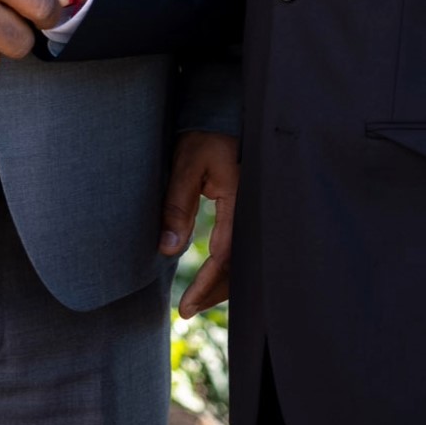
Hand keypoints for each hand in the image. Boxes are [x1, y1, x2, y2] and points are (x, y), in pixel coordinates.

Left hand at [159, 131, 238, 316]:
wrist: (225, 114)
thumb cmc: (204, 136)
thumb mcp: (185, 166)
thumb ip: (177, 205)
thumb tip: (168, 249)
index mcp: (241, 200)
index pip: (224, 256)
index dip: (205, 285)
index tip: (186, 307)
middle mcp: (254, 209)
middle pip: (242, 266)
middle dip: (216, 292)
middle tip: (188, 310)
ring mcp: (257, 209)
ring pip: (247, 259)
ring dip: (226, 282)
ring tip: (200, 299)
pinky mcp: (253, 208)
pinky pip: (247, 245)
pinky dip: (232, 265)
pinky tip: (217, 274)